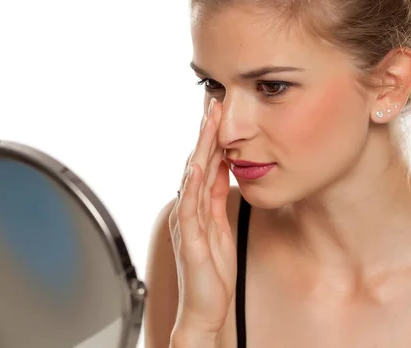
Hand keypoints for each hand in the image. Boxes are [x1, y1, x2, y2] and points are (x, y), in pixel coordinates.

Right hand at [169, 97, 236, 335]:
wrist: (205, 307)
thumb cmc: (211, 269)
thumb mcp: (220, 224)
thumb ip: (217, 196)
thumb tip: (223, 167)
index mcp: (198, 204)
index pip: (205, 162)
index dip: (212, 136)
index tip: (219, 109)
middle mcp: (189, 209)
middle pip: (196, 162)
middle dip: (205, 132)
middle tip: (213, 103)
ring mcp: (187, 223)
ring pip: (191, 177)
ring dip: (199, 148)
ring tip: (208, 123)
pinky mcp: (190, 240)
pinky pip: (189, 208)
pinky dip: (191, 185)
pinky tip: (196, 166)